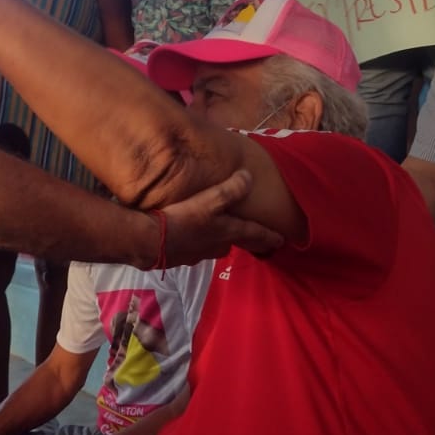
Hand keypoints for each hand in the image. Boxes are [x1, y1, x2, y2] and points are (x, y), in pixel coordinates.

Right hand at [156, 169, 283, 266]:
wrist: (152, 242)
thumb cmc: (185, 219)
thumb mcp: (211, 200)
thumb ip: (231, 189)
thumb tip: (249, 177)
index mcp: (228, 233)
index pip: (255, 234)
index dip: (269, 236)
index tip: (282, 241)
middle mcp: (217, 246)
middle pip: (236, 242)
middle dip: (244, 240)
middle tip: (253, 238)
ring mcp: (199, 254)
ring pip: (216, 246)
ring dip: (220, 240)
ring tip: (221, 234)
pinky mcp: (182, 257)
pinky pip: (197, 248)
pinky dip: (199, 242)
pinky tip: (192, 237)